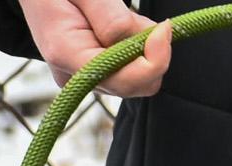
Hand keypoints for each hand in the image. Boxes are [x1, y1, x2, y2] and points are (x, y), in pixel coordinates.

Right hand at [18, 0, 173, 95]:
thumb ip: (112, 17)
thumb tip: (144, 40)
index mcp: (67, 55)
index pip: (125, 81)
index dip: (154, 59)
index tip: (164, 27)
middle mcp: (75, 77)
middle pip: (137, 85)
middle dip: (150, 52)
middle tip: (136, 16)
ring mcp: (83, 78)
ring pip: (136, 78)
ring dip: (141, 46)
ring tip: (117, 15)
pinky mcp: (92, 73)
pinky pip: (127, 68)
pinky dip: (133, 46)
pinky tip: (115, 24)